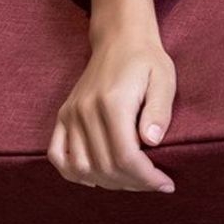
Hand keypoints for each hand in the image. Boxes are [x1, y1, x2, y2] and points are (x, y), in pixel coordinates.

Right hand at [50, 25, 177, 192]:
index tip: (166, 184)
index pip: (125, 156)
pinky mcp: (64, 115)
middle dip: (133, 183)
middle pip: (105, 166)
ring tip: (132, 181)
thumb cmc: (147, 60)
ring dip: (109, 183)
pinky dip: (72, 173)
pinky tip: (95, 179)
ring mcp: (71, 113)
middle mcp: (86, 110)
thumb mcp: (164, 80)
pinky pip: (57, 153)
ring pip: (82, 167)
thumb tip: (152, 142)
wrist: (119, 39)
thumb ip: (159, 111)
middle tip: (154, 183)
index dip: (146, 177)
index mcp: (112, 102)